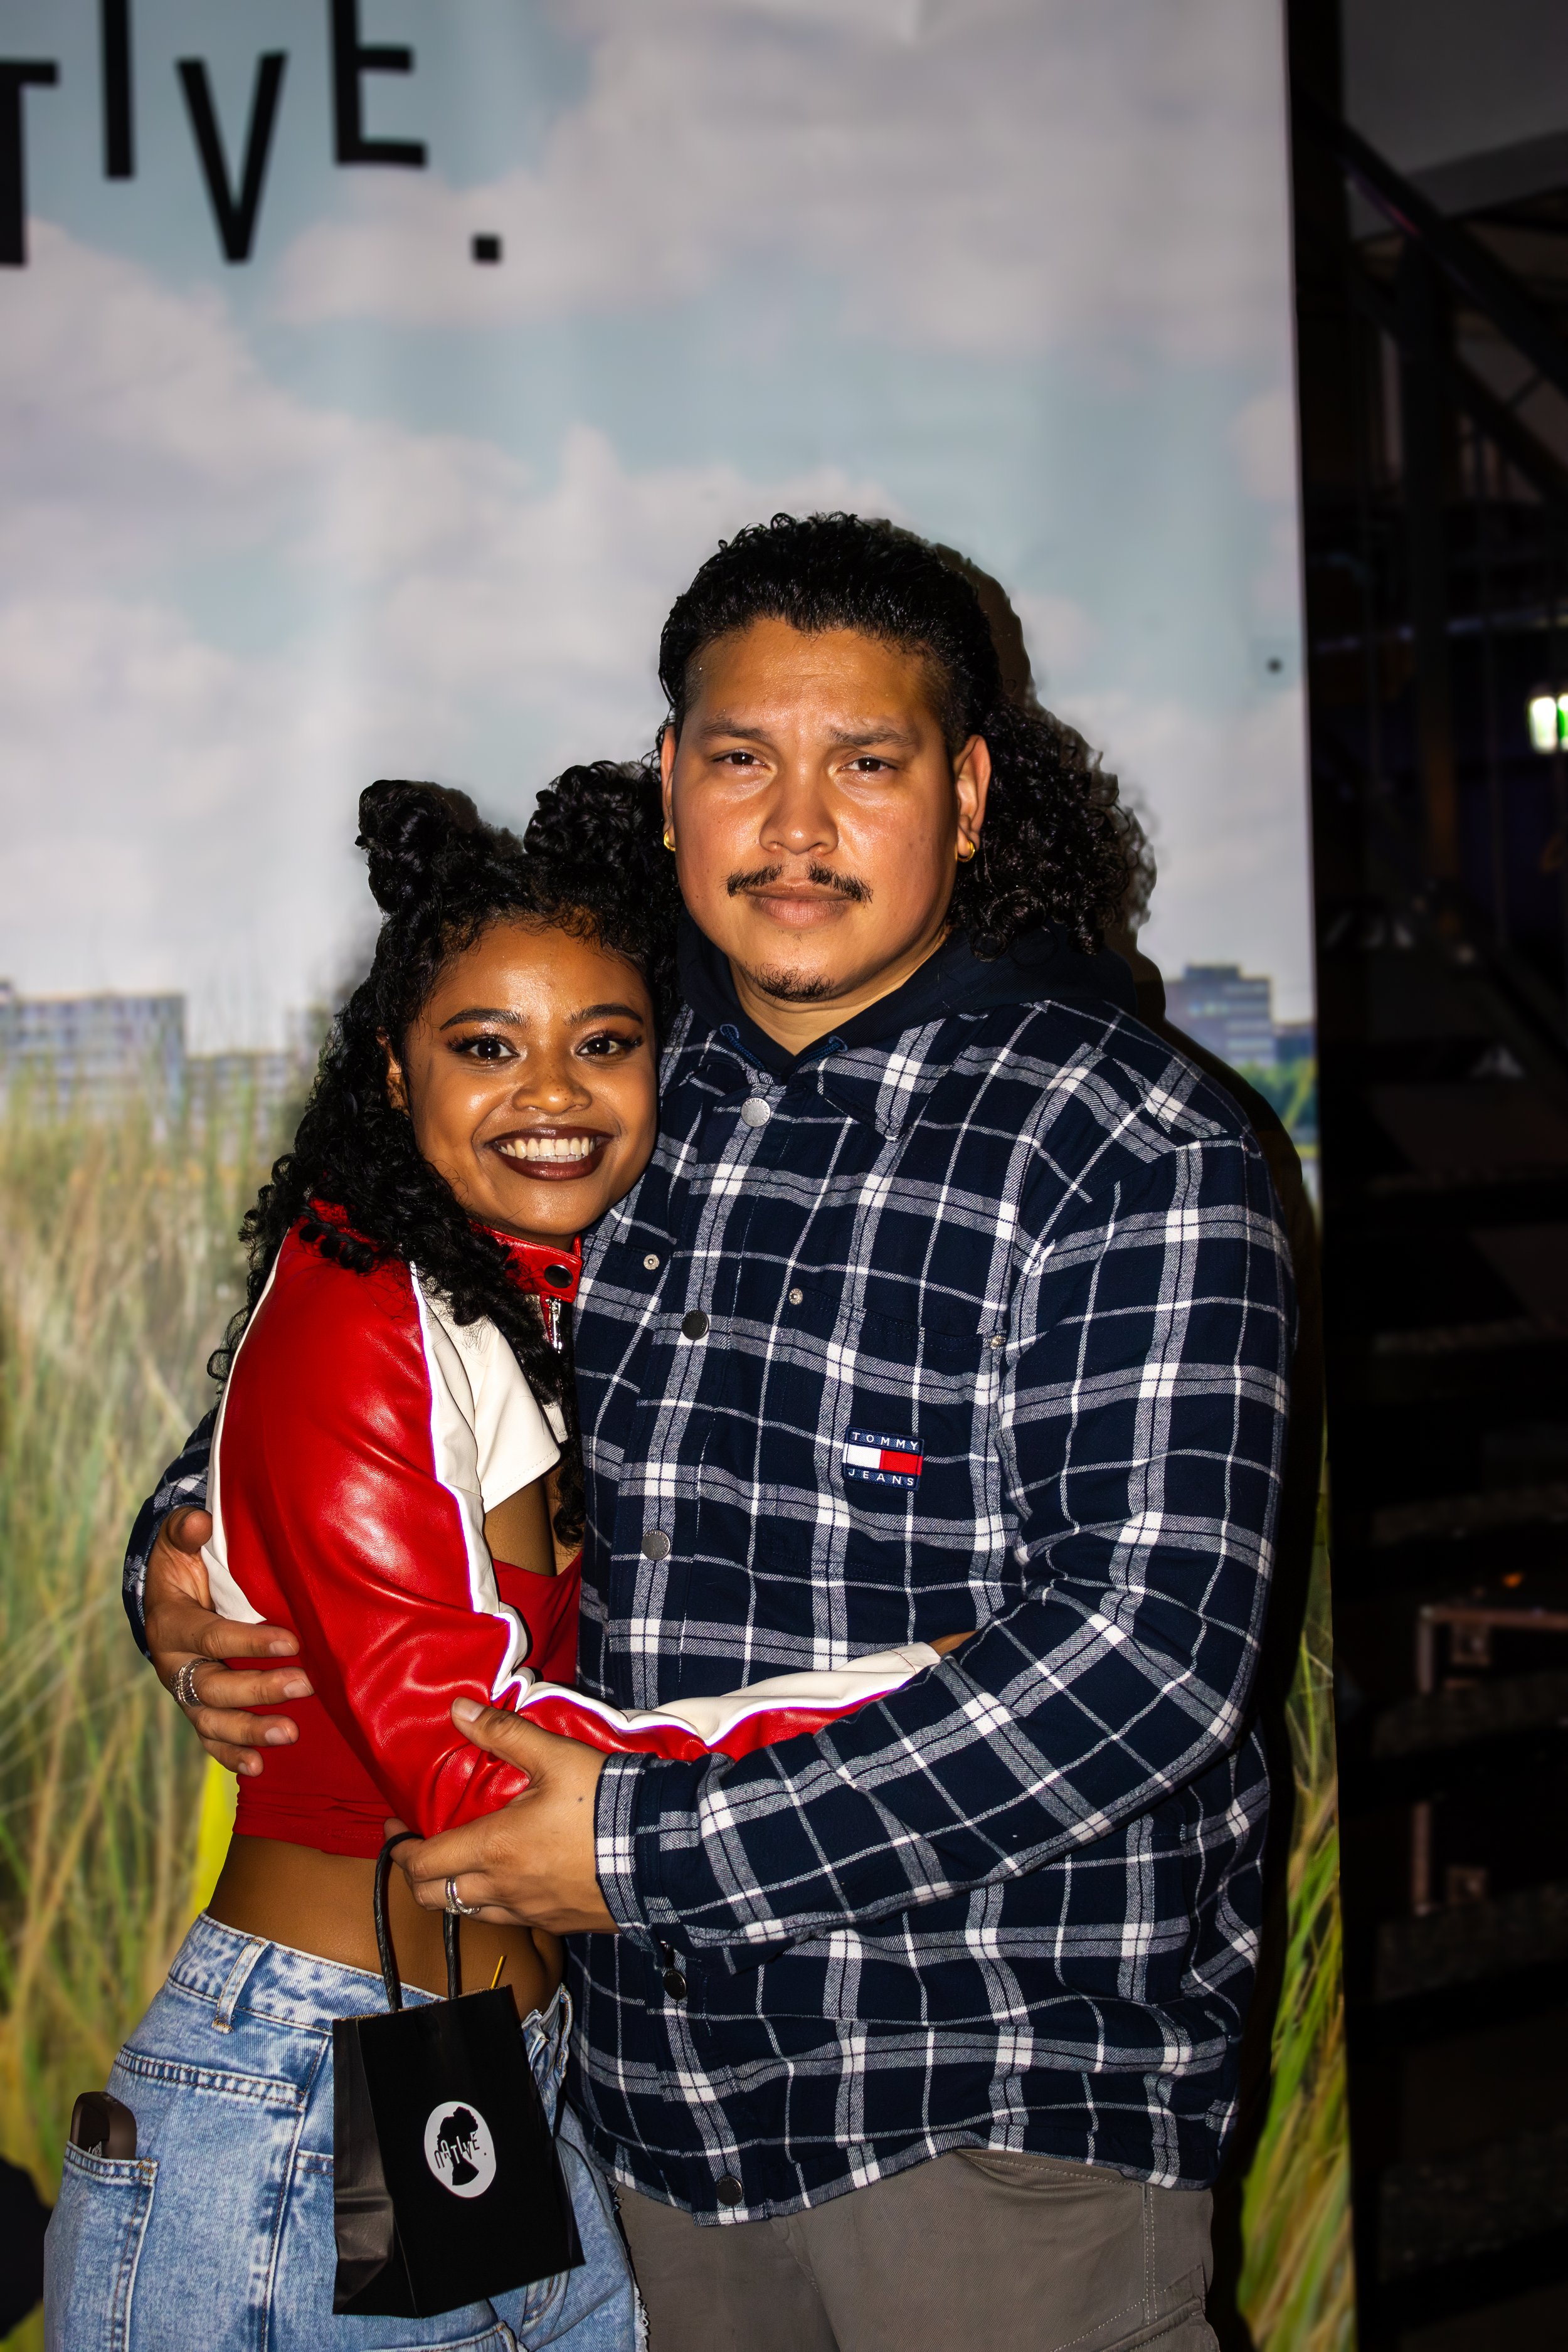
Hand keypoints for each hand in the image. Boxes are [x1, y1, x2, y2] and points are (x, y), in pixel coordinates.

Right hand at [146, 1507, 311, 1775]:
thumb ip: (185, 1531)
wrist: (165, 1596)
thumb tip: (200, 1521)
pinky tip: (259, 1767)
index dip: (248, 1642)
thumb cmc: (182, 1564)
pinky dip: (230, 1755)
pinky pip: (209, 1739)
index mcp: (171, 1624)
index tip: (292, 1641)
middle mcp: (174, 1665)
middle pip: (212, 1686)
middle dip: (259, 1689)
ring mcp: (184, 1692)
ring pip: (211, 1720)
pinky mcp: (196, 1709)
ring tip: (290, 1733)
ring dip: (250, 1730)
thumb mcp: (177, 1542)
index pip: (210, 1637)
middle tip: (306, 1684)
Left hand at [395, 1700, 617, 1935]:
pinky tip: (510, 1879)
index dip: (398, 1850)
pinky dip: (493, 1903)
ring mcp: (528, 1913)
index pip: (421, 1865)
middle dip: (416, 1875)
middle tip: (420, 1848)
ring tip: (461, 1863)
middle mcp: (502, 1889)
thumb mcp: (555, 1756)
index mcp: (494, 1848)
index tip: (395, 1830)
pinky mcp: (555, 1925)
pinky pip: (507, 1920)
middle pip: (434, 1898)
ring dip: (453, 1891)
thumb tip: (457, 1709)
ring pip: (468, 1912)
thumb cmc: (603, 1802)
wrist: (658, 1852)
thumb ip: (502, 1733)